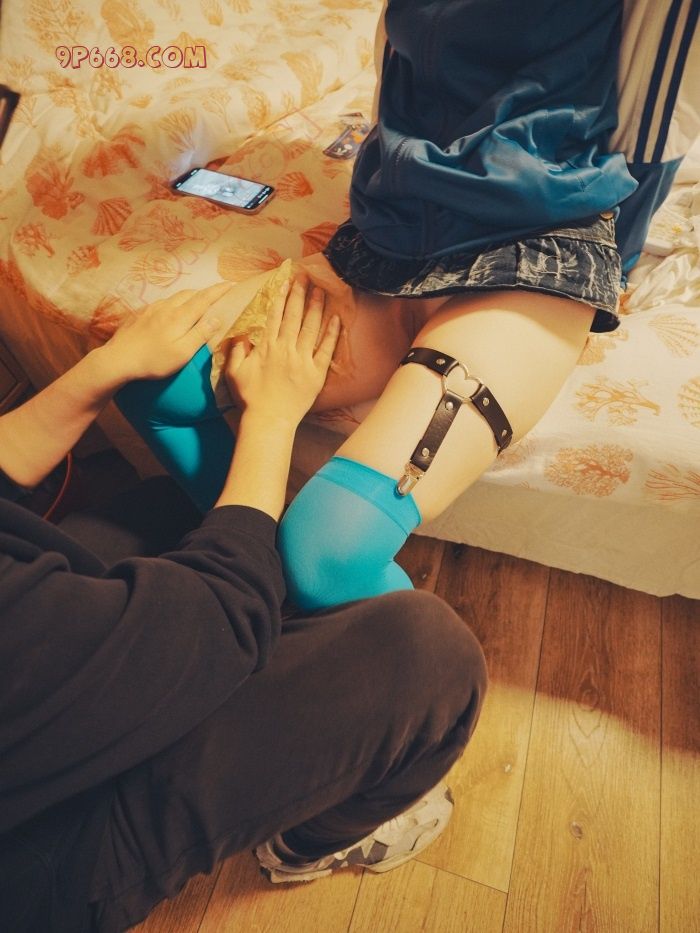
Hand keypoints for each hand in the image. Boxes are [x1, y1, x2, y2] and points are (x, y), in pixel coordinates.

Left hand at [99, 281, 233, 382]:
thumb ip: (200, 334)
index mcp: (180, 316)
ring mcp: (152, 309)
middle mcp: (167, 307)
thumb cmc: (153, 360)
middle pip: (190, 294)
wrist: (118, 359)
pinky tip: (172, 313)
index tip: (232, 284)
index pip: (205, 299)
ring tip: (197, 303)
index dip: (219, 291)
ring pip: (176, 297)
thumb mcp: (182, 352)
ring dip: (190, 297)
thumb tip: (216, 317)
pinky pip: (163, 303)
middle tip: (217, 295)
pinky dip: (175, 303)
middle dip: (206, 292)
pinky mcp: (141, 314)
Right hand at [225, 275, 340, 427]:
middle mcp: (286, 349)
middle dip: (299, 294)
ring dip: (316, 307)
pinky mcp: (316, 373)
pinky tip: (336, 319)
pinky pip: (326, 350)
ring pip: (311, 327)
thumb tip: (240, 332)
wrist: (269, 421)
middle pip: (294, 316)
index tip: (285, 281)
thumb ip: (237, 350)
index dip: (281, 296)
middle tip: (305, 277)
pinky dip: (332, 334)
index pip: (275, 315)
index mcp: (267, 347)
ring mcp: (303, 360)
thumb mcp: (234, 372)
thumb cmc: (250, 398)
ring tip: (320, 290)